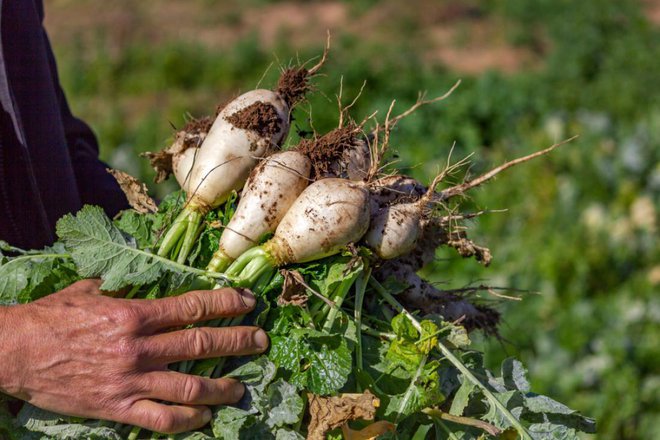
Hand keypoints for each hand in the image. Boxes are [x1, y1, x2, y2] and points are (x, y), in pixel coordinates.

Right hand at [0, 279, 267, 433]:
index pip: (194, 307)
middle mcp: (139, 348)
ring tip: (241, 387)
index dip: (227, 304)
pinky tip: (205, 416)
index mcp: (134, 314)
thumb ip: (125, 286)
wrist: (14, 352)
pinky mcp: (117, 407)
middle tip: (261, 340)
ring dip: (221, 387)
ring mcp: (130, 380)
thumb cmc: (52, 316)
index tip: (249, 302)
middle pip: (202, 343)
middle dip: (238, 341)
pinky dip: (187, 420)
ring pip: (189, 385)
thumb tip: (153, 278)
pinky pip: (161, 419)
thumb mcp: (91, 290)